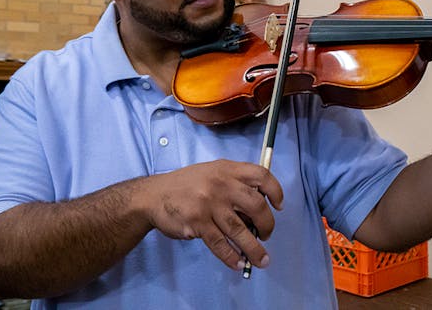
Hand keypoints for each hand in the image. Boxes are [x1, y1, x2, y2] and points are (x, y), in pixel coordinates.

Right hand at [143, 159, 282, 271]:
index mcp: (226, 169)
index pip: (261, 175)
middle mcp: (220, 184)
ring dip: (254, 249)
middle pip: (256, 205)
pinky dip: (231, 256)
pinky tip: (238, 263)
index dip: (275, 191)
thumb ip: (233, 184)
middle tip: (267, 235)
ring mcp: (208, 204)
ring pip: (240, 230)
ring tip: (262, 260)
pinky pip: (220, 244)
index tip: (279, 206)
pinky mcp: (197, 223)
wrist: (153, 196)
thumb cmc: (186, 185)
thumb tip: (256, 213)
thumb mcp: (211, 173)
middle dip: (267, 225)